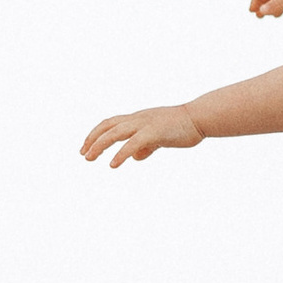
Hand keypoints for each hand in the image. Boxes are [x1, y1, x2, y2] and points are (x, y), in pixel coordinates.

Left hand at [80, 106, 204, 166]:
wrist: (199, 118)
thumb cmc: (182, 128)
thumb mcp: (160, 137)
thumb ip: (146, 146)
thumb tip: (134, 157)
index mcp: (138, 119)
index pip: (111, 122)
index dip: (96, 133)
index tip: (86, 146)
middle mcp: (137, 119)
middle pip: (108, 126)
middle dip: (92, 140)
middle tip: (83, 154)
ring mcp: (145, 124)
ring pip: (115, 132)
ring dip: (99, 145)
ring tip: (89, 158)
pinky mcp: (154, 132)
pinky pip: (132, 143)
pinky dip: (121, 154)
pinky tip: (113, 164)